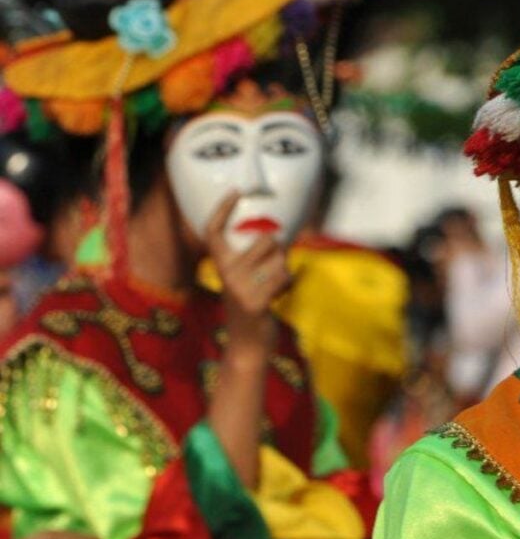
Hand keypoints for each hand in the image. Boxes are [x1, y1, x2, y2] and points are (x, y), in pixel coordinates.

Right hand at [205, 192, 290, 353]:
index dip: (222, 210)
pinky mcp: (255, 301)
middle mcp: (226, 273)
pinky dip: (287, 283)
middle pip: (266, 240)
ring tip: (272, 287)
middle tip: (271, 272)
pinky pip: (284, 277)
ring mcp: (239, 288)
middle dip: (279, 252)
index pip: (213, 232)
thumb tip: (280, 232)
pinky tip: (278, 296)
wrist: (248, 346)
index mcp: (221, 266)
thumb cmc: (254, 306)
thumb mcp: (247, 280)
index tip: (236, 192)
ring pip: (279, 258)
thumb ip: (256, 258)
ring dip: (284, 270)